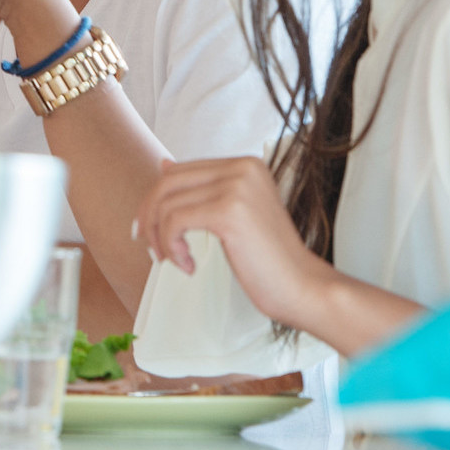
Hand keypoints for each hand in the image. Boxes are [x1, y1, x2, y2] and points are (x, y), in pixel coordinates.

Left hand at [133, 157, 329, 326]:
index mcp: (245, 164)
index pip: (180, 170)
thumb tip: (163, 164)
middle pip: (168, 182)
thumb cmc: (268, 259)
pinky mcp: (229, 211)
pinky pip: (174, 221)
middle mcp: (242, 167)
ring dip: (160, 238)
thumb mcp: (233, 214)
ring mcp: (237, 186)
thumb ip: (202, 189)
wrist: (301, 286)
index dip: (156, 200)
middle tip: (150, 247)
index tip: (148, 230)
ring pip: (167, 204)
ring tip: (174, 260)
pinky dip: (172, 246)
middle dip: (149, 216)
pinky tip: (188, 266)